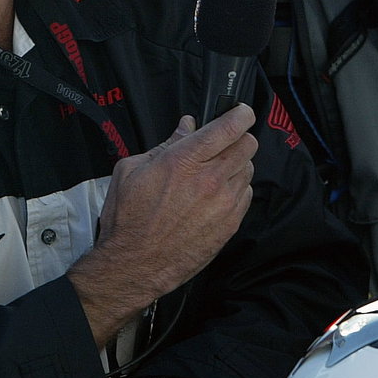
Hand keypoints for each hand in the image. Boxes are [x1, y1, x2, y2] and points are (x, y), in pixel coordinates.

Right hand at [69, 104, 256, 344]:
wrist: (134, 265)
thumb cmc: (128, 218)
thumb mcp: (131, 170)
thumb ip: (165, 144)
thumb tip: (187, 127)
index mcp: (184, 161)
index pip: (228, 128)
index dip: (241, 114)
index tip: (241, 112)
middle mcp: (210, 180)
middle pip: (247, 145)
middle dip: (239, 138)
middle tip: (224, 143)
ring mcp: (224, 204)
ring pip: (249, 170)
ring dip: (237, 165)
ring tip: (215, 173)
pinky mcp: (230, 225)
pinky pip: (247, 195)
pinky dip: (237, 189)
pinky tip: (217, 195)